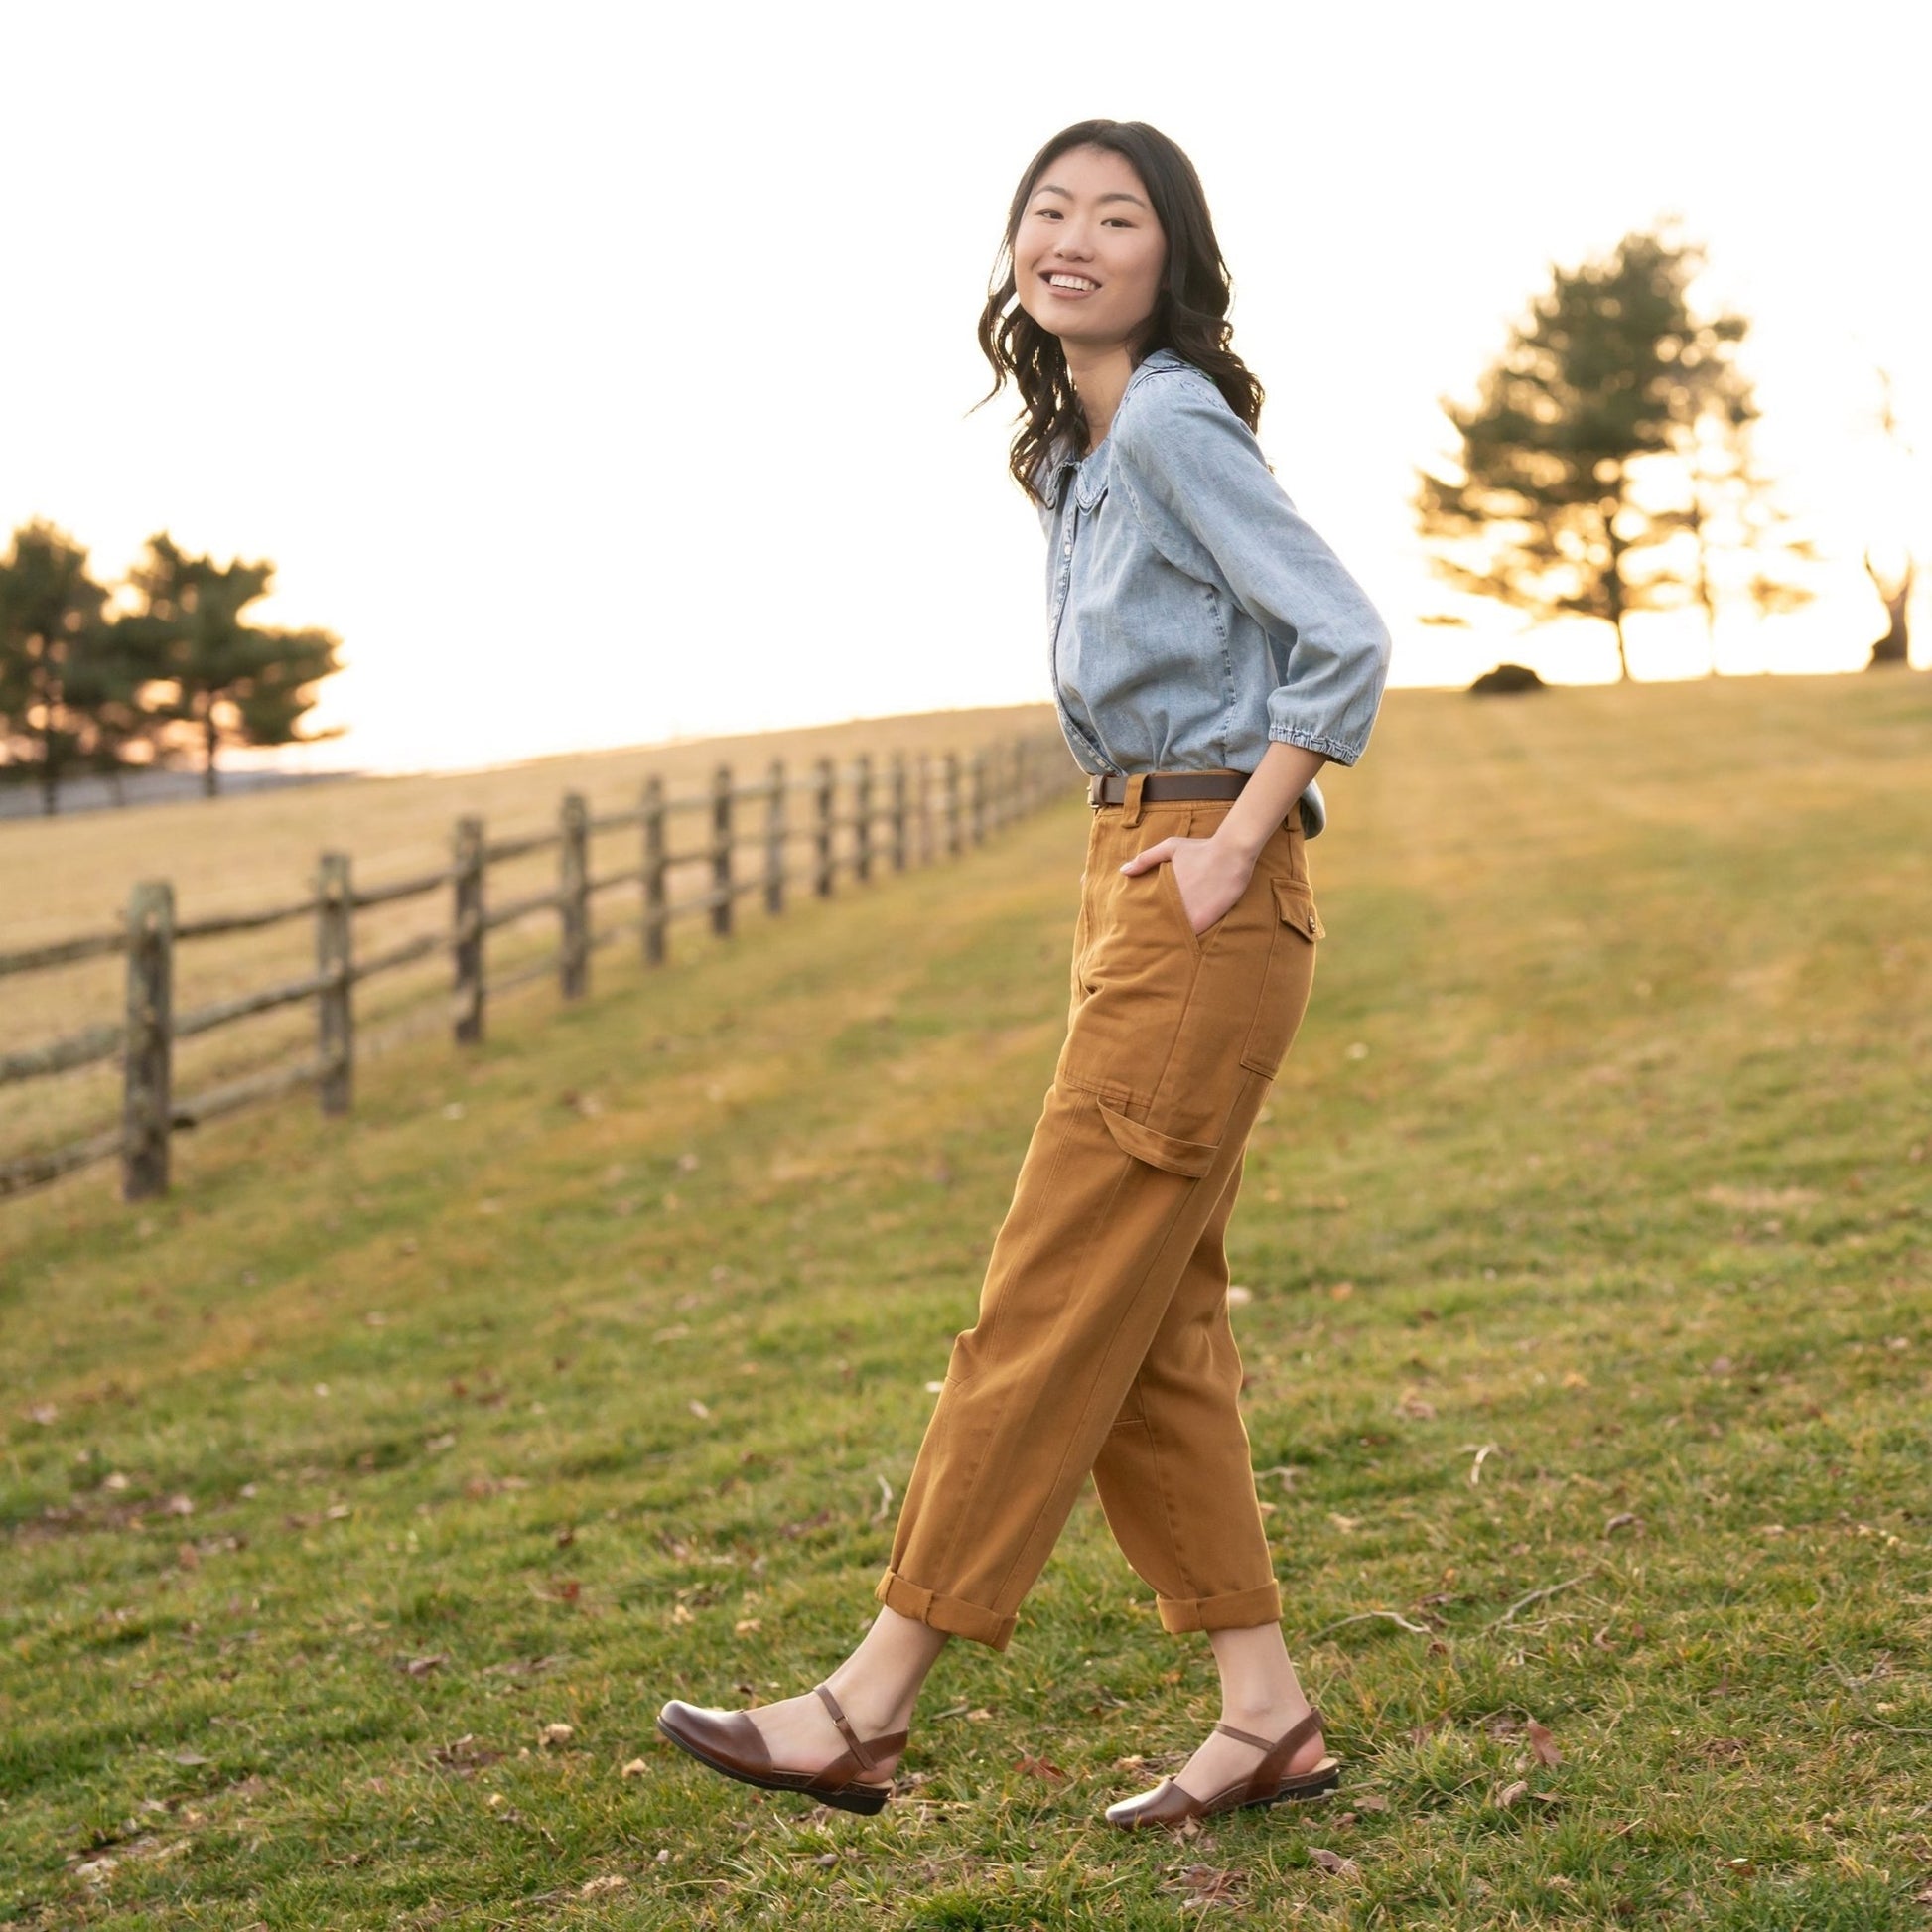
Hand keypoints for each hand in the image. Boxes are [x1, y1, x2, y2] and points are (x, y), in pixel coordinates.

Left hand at [1119, 832, 1255, 936]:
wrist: (1231, 854)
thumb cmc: (1200, 849)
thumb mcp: (1170, 847)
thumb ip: (1145, 859)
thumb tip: (1122, 871)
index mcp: (1163, 890)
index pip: (1147, 912)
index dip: (1145, 920)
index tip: (1143, 925)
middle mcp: (1174, 905)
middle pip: (1160, 925)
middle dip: (1157, 930)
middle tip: (1153, 939)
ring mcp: (1190, 914)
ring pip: (1176, 932)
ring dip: (1174, 936)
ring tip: (1169, 944)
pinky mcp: (1206, 920)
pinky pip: (1194, 936)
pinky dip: (1190, 938)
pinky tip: (1187, 942)